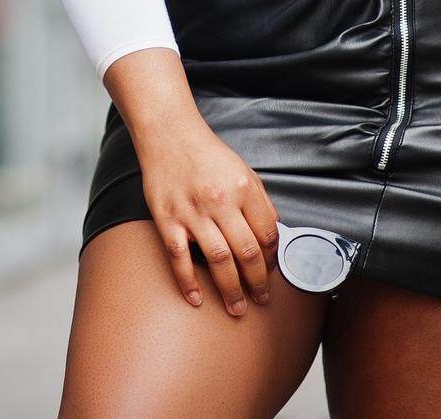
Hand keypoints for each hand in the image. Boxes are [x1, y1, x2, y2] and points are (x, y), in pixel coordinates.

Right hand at [132, 117, 281, 314]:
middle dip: (258, 283)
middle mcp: (220, 201)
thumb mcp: (243, 171)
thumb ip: (260, 203)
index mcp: (243, 189)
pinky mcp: (167, 218)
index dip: (273, 258)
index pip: (268, 234)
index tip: (271, 271)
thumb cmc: (207, 154)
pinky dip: (187, 281)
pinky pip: (179, 256)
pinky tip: (195, 298)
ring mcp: (192, 212)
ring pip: (218, 260)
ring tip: (237, 308)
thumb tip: (271, 237)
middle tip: (262, 300)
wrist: (168, 133)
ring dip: (231, 290)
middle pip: (247, 253)